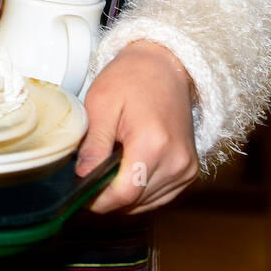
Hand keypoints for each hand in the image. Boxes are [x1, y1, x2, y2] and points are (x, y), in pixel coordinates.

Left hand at [74, 39, 198, 214]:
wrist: (164, 66)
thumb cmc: (131, 79)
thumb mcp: (101, 103)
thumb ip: (93, 144)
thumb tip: (82, 177)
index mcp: (153, 144)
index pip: (124, 194)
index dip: (99, 199)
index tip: (80, 191)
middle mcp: (176, 162)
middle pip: (135, 202)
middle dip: (108, 194)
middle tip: (91, 171)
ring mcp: (186, 169)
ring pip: (146, 203)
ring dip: (125, 193)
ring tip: (112, 163)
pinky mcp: (190, 172)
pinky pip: (160, 196)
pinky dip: (141, 190)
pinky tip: (129, 167)